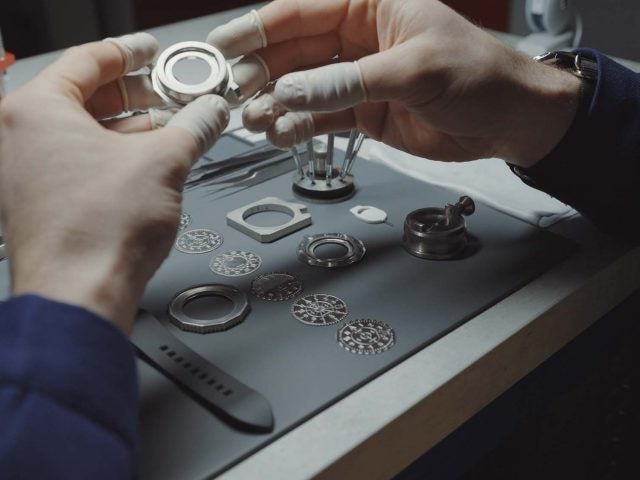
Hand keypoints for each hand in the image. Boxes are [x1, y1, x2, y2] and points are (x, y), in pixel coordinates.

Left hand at [0, 33, 228, 331]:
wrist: (79, 295)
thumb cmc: (98, 233)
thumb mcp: (164, 162)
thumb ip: (193, 126)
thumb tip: (209, 113)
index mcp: (36, 110)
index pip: (88, 61)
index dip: (130, 54)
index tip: (151, 52)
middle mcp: (20, 137)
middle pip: (87, 96)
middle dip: (138, 95)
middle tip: (173, 94)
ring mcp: (26, 171)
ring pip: (85, 132)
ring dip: (132, 128)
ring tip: (172, 129)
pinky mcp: (41, 201)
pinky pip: (81, 161)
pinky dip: (116, 156)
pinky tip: (151, 162)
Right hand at [207, 0, 581, 166]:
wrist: (508, 120)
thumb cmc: (477, 75)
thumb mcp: (415, 71)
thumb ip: (350, 82)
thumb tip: (291, 92)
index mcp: (370, 5)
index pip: (302, 12)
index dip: (259, 28)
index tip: (223, 44)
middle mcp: (357, 39)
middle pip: (294, 51)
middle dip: (262, 71)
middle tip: (234, 92)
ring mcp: (357, 78)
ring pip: (303, 87)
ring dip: (275, 103)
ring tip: (253, 120)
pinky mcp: (363, 112)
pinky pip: (321, 117)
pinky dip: (299, 126)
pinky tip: (281, 134)